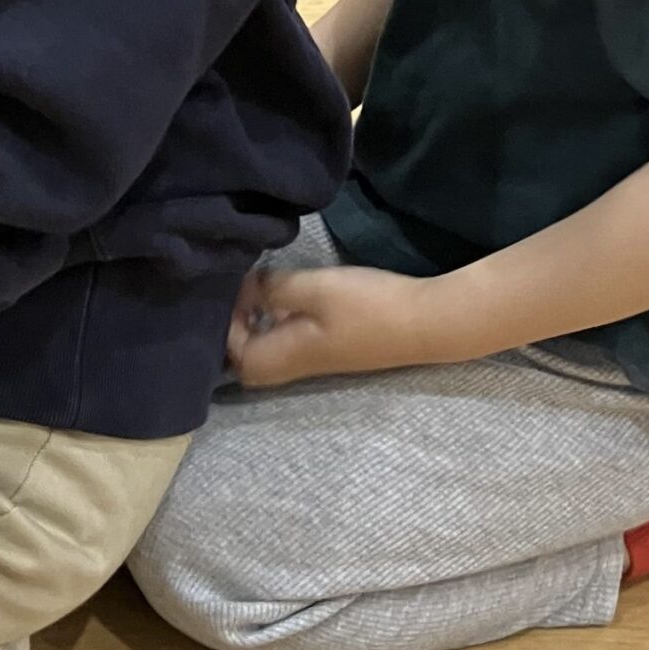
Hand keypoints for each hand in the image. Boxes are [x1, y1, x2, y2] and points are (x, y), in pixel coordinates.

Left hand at [227, 264, 447, 387]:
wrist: (424, 323)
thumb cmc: (364, 307)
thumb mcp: (312, 289)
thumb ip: (272, 288)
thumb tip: (246, 287)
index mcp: (280, 358)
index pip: (230, 351)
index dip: (224, 318)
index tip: (234, 283)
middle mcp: (292, 366)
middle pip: (245, 355)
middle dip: (236, 323)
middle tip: (239, 285)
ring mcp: (314, 359)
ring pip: (268, 346)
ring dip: (257, 320)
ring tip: (257, 283)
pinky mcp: (331, 348)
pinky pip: (287, 339)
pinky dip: (277, 319)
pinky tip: (287, 292)